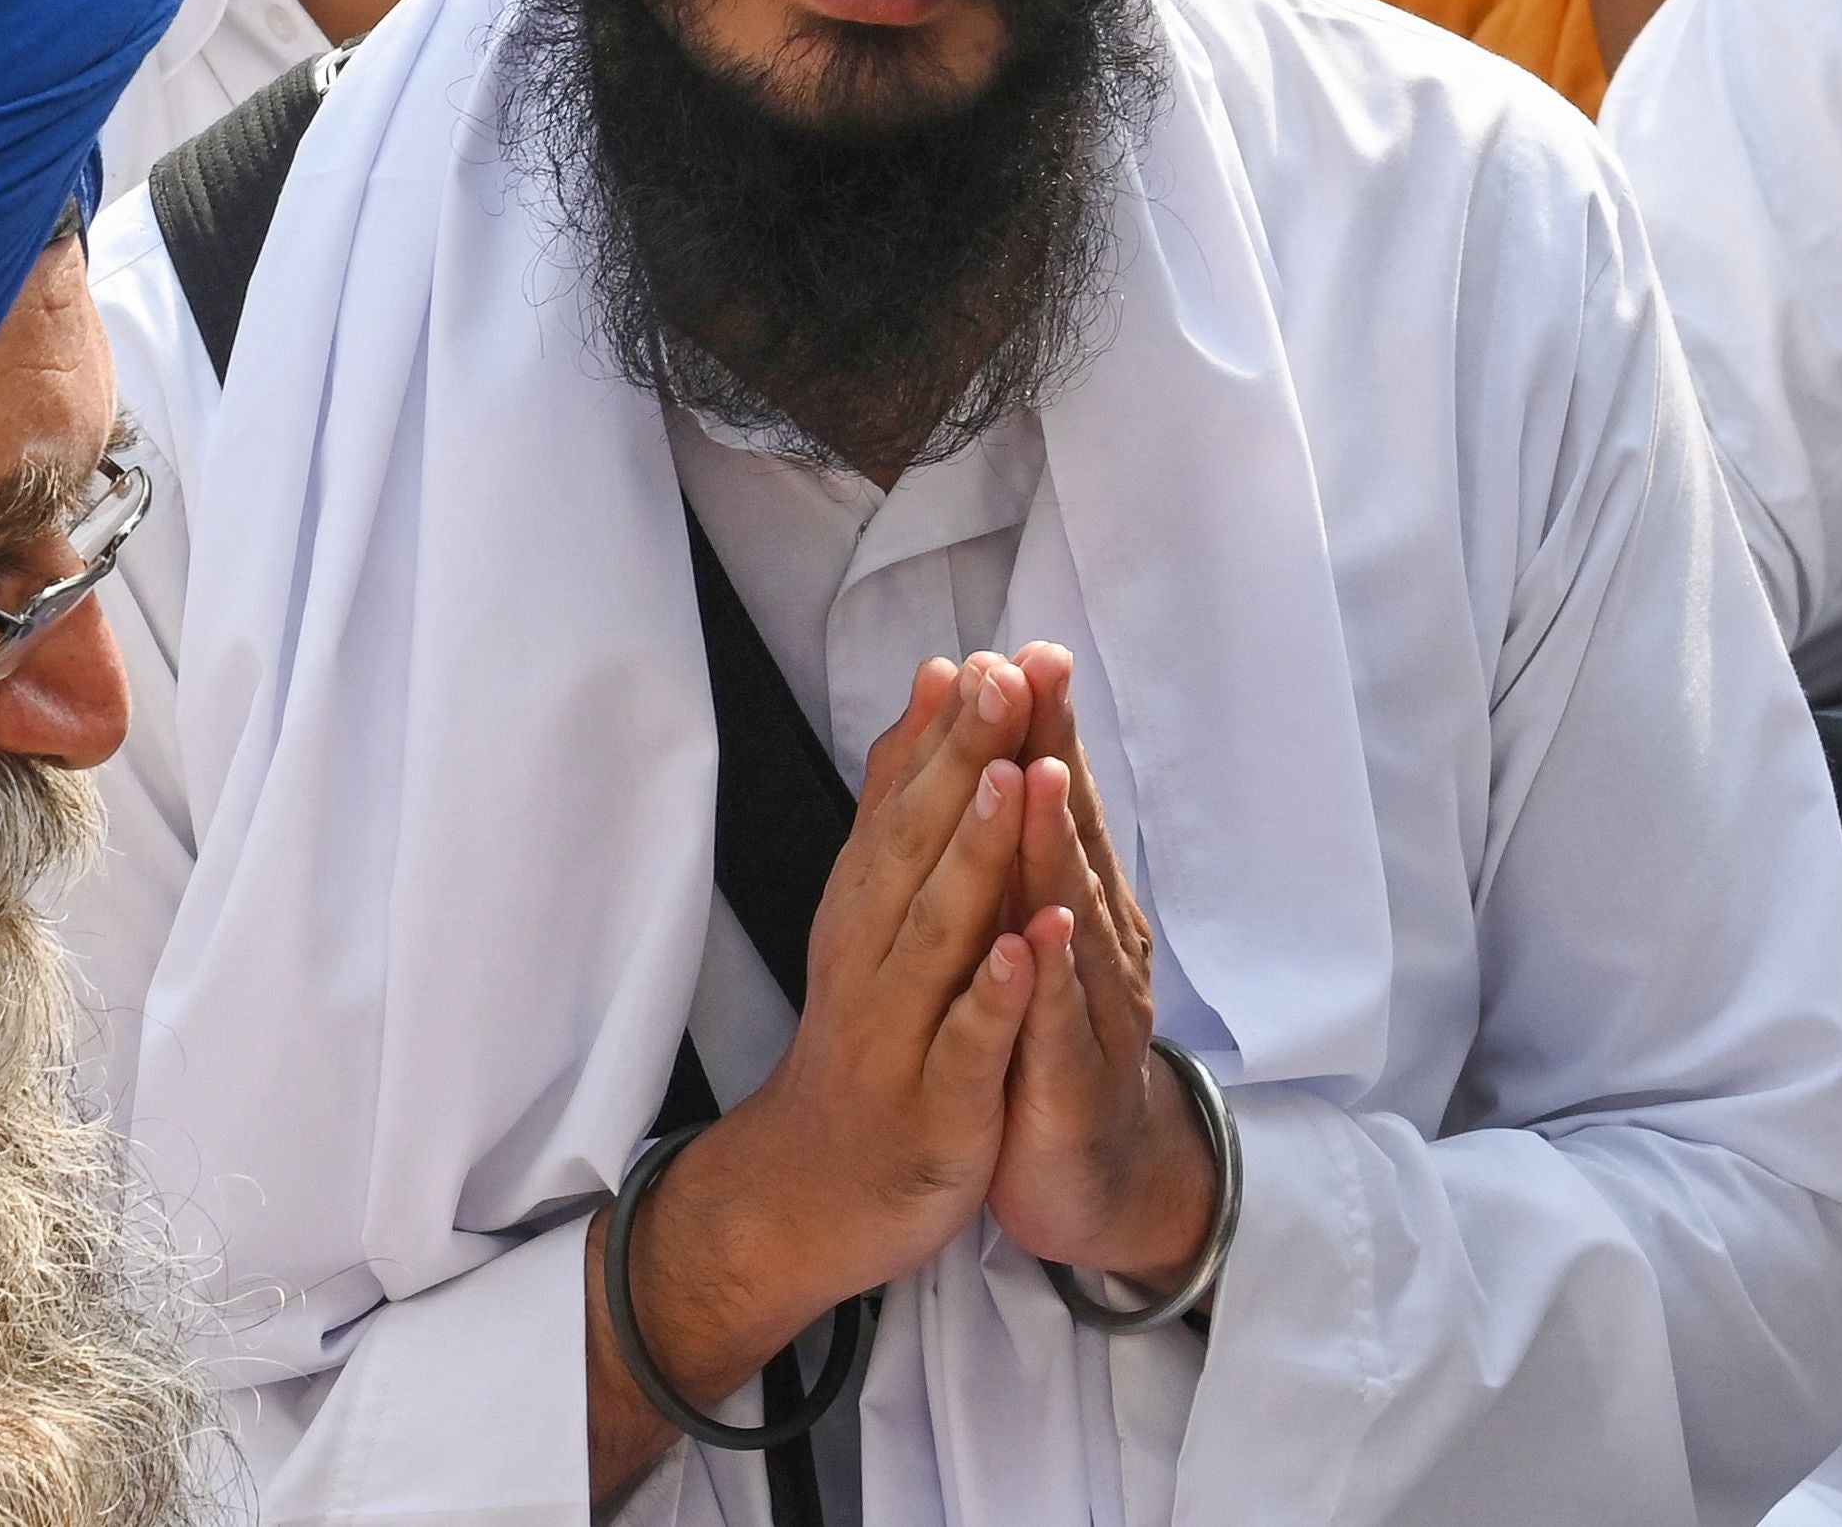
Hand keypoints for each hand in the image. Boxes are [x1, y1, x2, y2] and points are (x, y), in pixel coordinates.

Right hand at [587, 653, 1040, 1500]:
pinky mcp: (932, 1104)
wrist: (816, 1187)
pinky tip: (1025, 951)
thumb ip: (904, 801)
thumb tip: (931, 683)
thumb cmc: (864, 1033)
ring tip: (1011, 781)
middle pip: (915, 847)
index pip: (903, 804)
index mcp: (864, 906)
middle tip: (1000, 679)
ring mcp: (897, 1030)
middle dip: (962, 762)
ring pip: (936, 933)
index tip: (984, 654)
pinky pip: (963, 1045)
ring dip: (973, 855)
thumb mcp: (873, 911)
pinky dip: (992, 997)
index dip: (943, 731)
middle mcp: (870, 954)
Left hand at [985, 644, 1213, 1288]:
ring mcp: (1092, 1011)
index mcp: (1079, 902)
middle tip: (1040, 673)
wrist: (1093, 1178)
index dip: (1044, 727)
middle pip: (1073, 835)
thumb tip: (1012, 751)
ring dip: (1056, 846)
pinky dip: (1048, 978)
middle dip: (1053, 753)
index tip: (1025, 648)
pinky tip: (1041, 936)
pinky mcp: (1075, 1084)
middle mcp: (1097, 942)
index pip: (1058, 801)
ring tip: (1035, 779)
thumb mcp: (1032, 934)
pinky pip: (1060, 1025)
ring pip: (1073, 917)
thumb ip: (1025, 851)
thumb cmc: (1051, 1041)